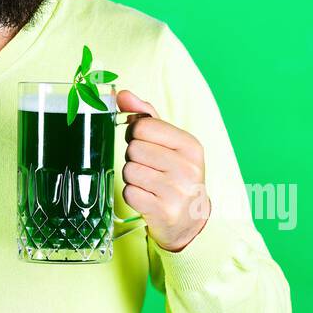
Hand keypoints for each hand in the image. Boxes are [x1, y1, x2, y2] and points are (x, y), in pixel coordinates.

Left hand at [117, 89, 210, 251]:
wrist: (190, 218)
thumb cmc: (174, 173)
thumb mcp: (169, 142)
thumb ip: (146, 115)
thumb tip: (122, 94)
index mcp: (190, 145)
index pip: (143, 126)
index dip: (135, 133)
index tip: (145, 142)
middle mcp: (188, 168)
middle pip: (133, 149)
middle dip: (134, 157)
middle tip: (149, 167)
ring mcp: (177, 192)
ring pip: (129, 171)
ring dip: (132, 176)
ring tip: (149, 182)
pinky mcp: (164, 212)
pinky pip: (129, 193)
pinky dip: (133, 194)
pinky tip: (147, 197)